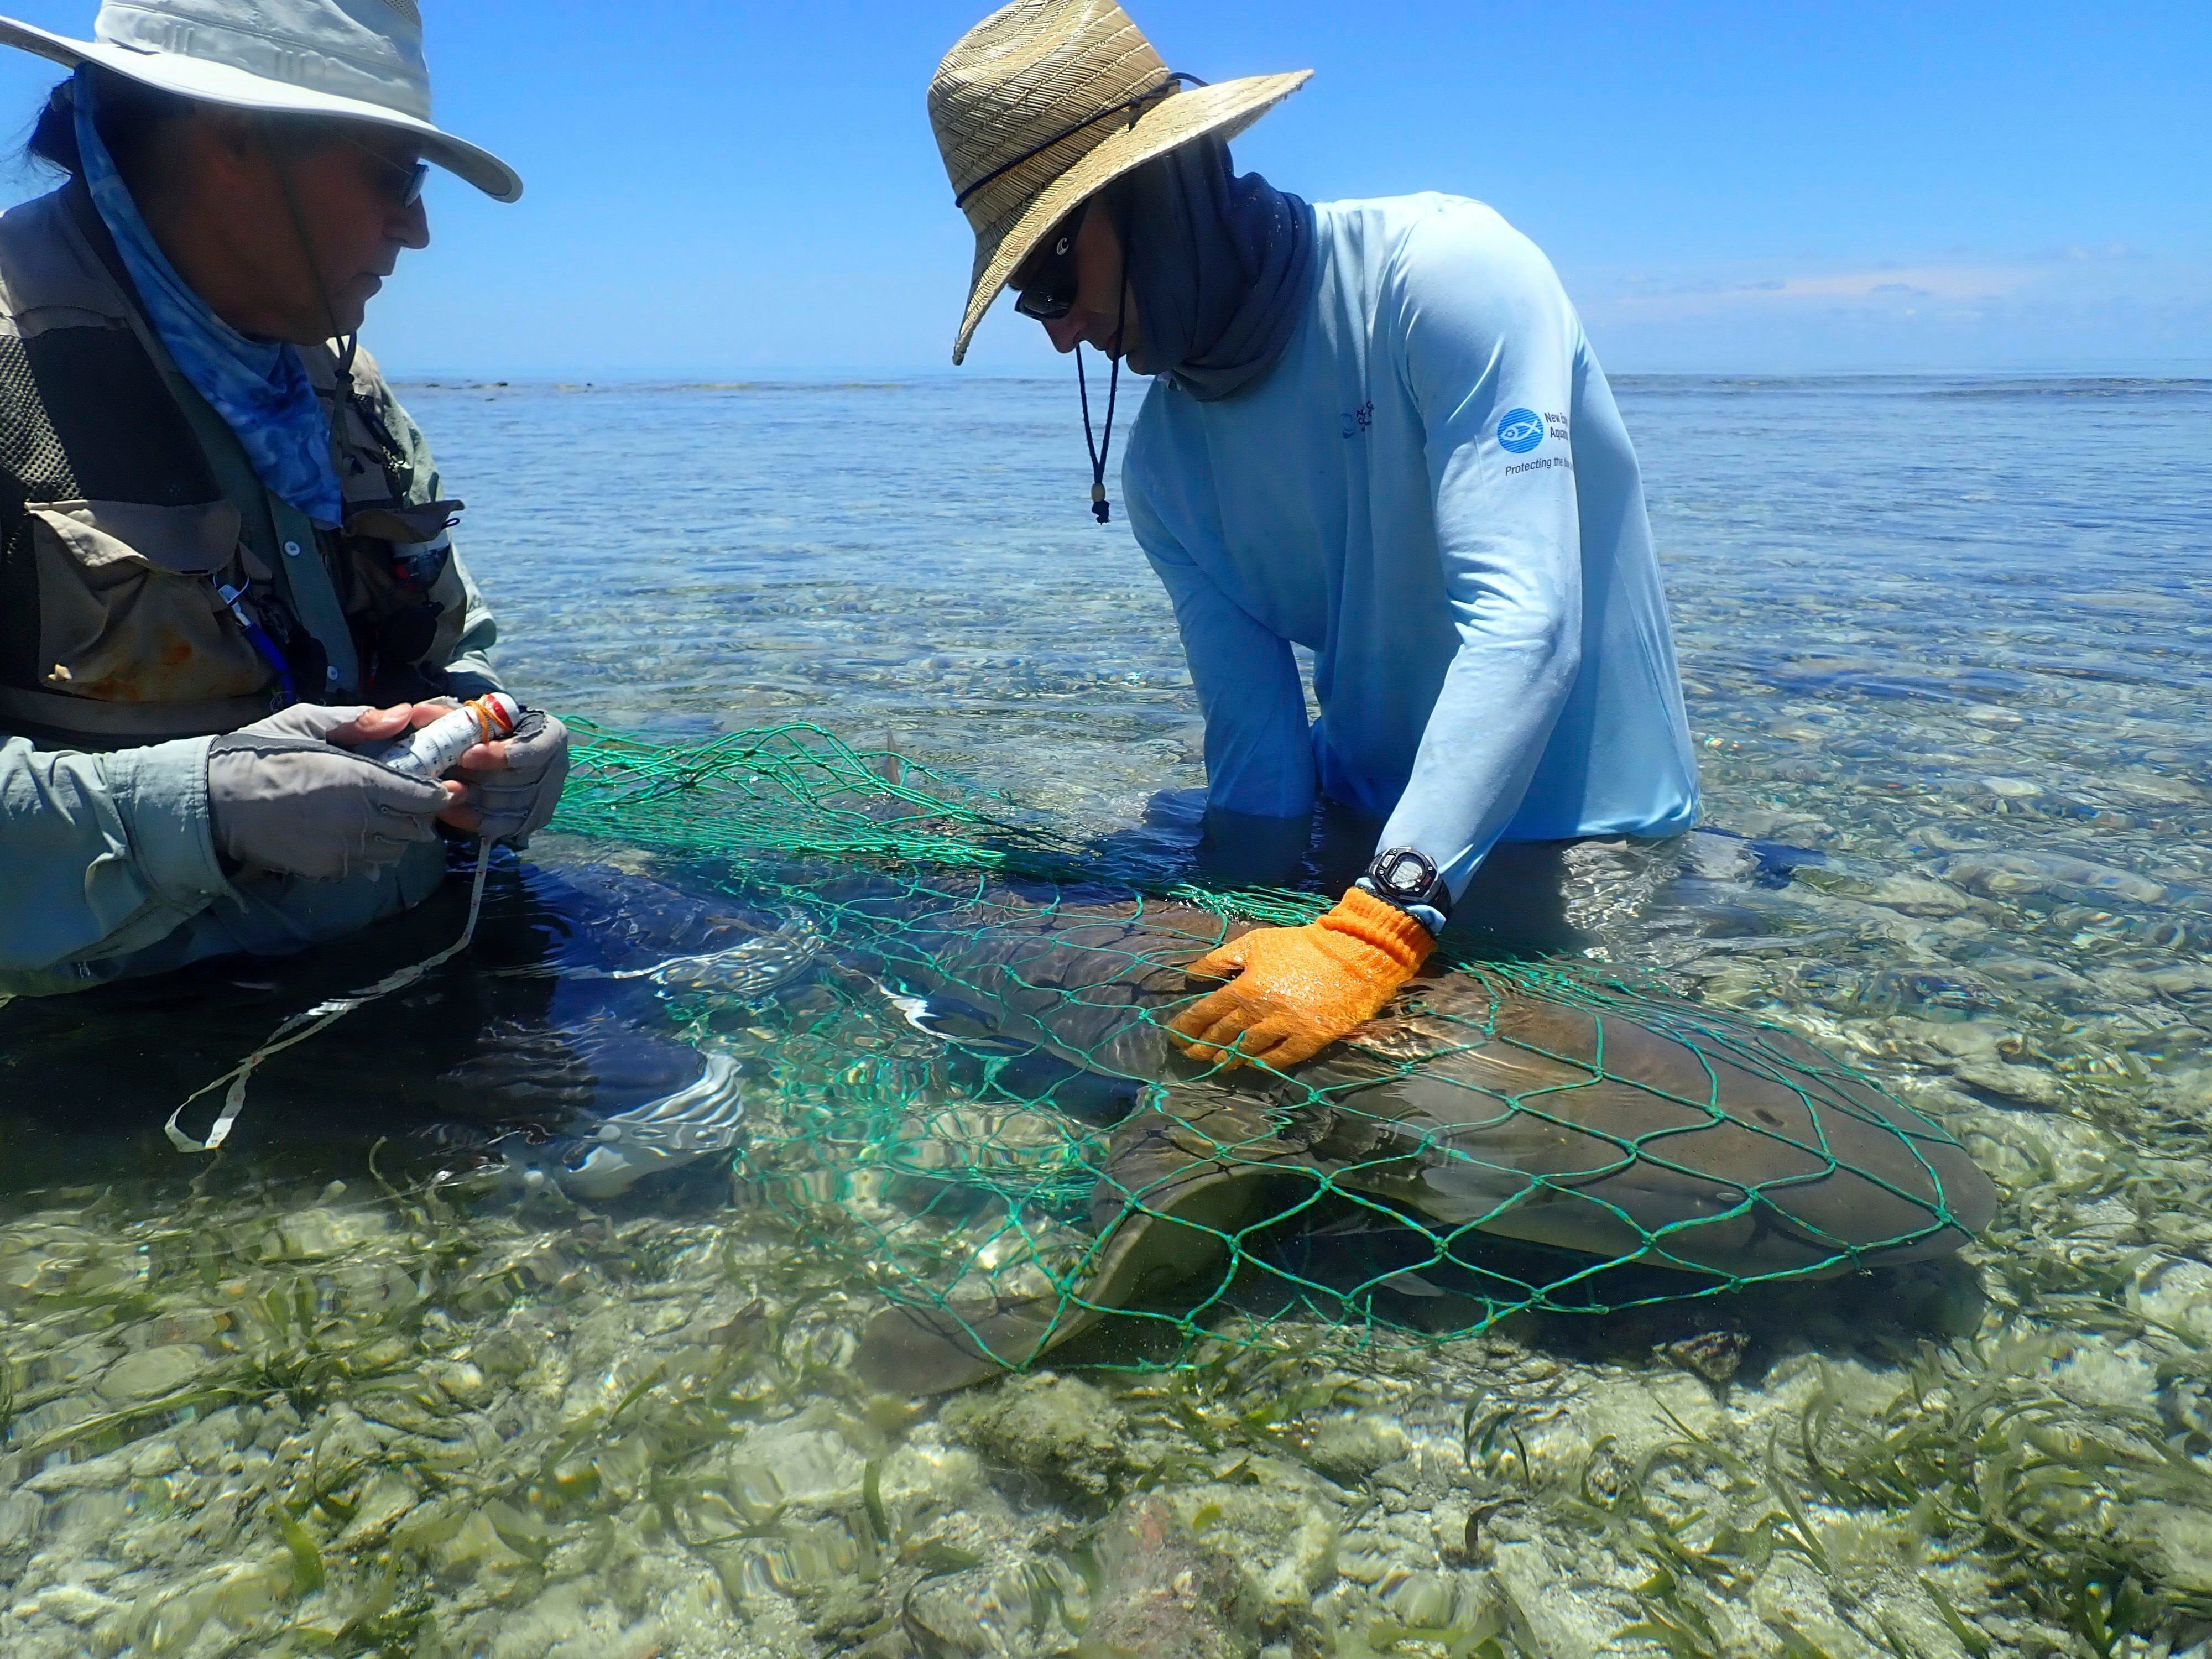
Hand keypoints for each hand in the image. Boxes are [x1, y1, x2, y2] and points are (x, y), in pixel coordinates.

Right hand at [207, 703, 465, 880]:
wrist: (213, 801)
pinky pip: (370, 864)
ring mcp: (344, 850)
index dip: (439, 792)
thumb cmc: (260, 755)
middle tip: (414, 797)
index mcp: (358, 780)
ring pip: (397, 849)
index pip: (423, 796)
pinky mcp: (328, 870)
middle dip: (422, 812)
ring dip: (401, 833)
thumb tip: (403, 714)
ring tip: (386, 813)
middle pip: (416, 826)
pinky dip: (375, 851)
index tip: (445, 785)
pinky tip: (359, 832)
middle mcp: (358, 820)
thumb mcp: (306, 722)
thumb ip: (359, 721)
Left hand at [443, 708, 570, 842]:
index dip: (499, 756)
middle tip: (443, 775)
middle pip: (513, 781)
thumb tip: (416, 713)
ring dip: (469, 798)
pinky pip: (497, 825)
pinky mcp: (529, 822)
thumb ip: (452, 715)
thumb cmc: (497, 731)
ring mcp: (544, 800)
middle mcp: (555, 770)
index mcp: (550, 736)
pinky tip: (447, 809)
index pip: (531, 750)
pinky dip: (468, 818)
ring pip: (503, 804)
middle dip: (475, 779)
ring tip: (439, 790)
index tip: (466, 756)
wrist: (514, 751)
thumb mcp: (480, 717)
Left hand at [1168, 887, 1434, 1069]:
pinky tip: (1252, 1066)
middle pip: (1223, 1036)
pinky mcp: (1308, 1041)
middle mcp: (1260, 1013)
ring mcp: (1284, 1029)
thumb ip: (1220, 960)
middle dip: (1202, 1047)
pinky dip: (1262, 1064)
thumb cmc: (1300, 946)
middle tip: (1191, 1054)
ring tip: (1217, 1064)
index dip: (1187, 1027)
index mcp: (1244, 987)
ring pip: (1247, 1051)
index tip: (1174, 1036)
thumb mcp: (1256, 943)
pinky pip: (1278, 1059)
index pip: (1205, 1014)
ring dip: (1229, 1059)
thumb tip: (1190, 974)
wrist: (1353, 955)